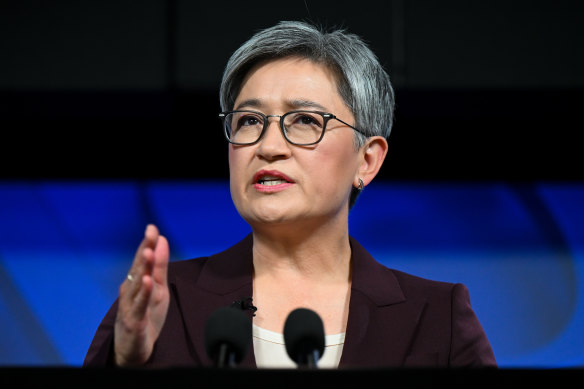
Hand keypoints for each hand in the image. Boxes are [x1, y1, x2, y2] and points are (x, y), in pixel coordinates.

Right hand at [114, 224, 169, 365]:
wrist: (133, 350)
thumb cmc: (146, 316)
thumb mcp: (158, 288)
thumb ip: (160, 266)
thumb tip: (162, 240)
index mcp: (137, 282)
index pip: (142, 260)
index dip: (147, 244)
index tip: (153, 227)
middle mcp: (131, 291)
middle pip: (139, 268)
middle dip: (145, 250)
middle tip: (150, 233)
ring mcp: (130, 306)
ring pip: (138, 284)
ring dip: (143, 268)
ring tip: (149, 252)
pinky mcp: (134, 321)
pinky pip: (139, 305)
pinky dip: (143, 293)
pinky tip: (148, 282)